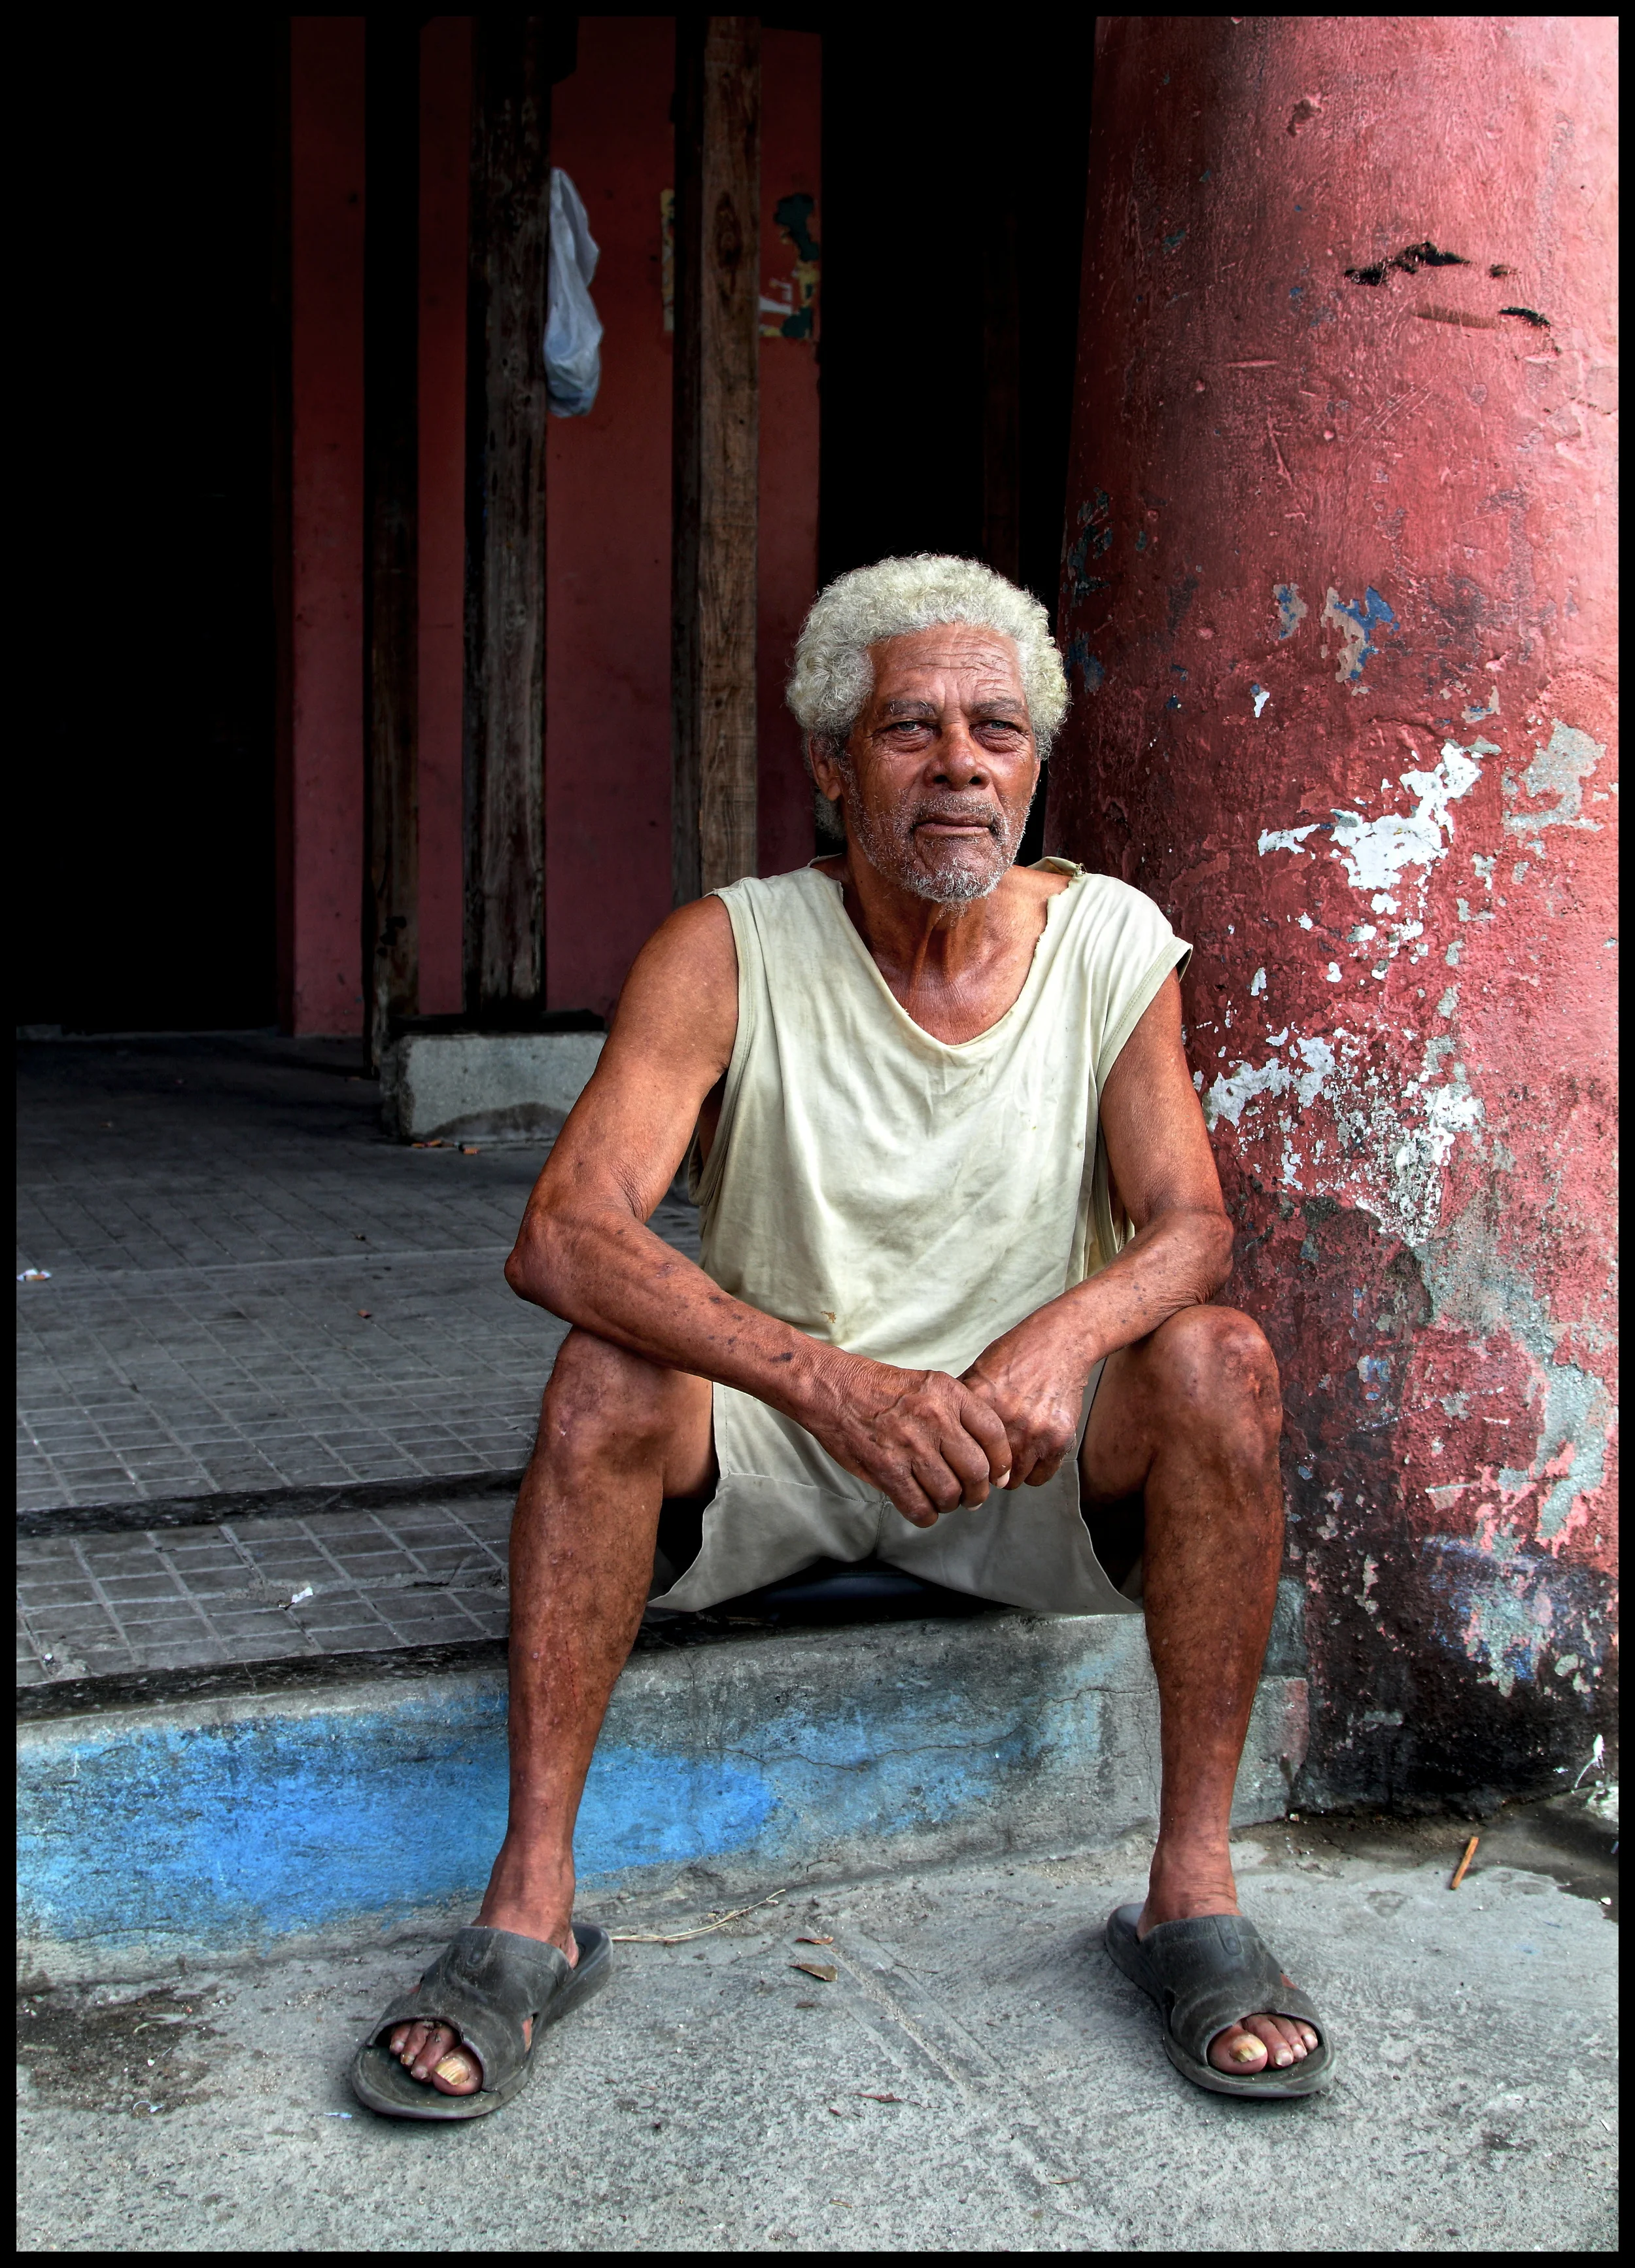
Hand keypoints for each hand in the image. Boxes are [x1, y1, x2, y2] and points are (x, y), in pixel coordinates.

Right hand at [802, 1356, 1013, 1527]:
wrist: (834, 1389)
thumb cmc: (881, 1388)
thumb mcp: (929, 1384)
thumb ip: (958, 1412)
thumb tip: (985, 1454)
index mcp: (948, 1393)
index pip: (993, 1434)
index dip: (1002, 1462)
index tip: (1000, 1475)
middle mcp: (934, 1418)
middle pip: (976, 1470)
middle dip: (979, 1492)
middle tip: (973, 1497)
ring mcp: (910, 1445)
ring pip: (950, 1493)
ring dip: (951, 1505)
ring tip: (944, 1501)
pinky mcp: (887, 1468)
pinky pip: (919, 1507)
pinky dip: (926, 1516)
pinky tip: (923, 1509)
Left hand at [961, 1312, 1092, 1490]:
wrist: (1060, 1344)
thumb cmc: (1017, 1356)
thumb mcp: (979, 1372)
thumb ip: (960, 1402)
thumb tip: (935, 1432)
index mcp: (981, 1402)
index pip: (960, 1452)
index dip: (961, 1458)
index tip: (964, 1459)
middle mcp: (1007, 1420)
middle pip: (985, 1473)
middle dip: (986, 1469)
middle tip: (991, 1458)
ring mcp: (1034, 1433)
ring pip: (1013, 1480)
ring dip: (1011, 1472)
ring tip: (1012, 1452)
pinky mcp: (1059, 1440)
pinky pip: (1040, 1477)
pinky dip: (1035, 1470)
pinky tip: (1033, 1451)